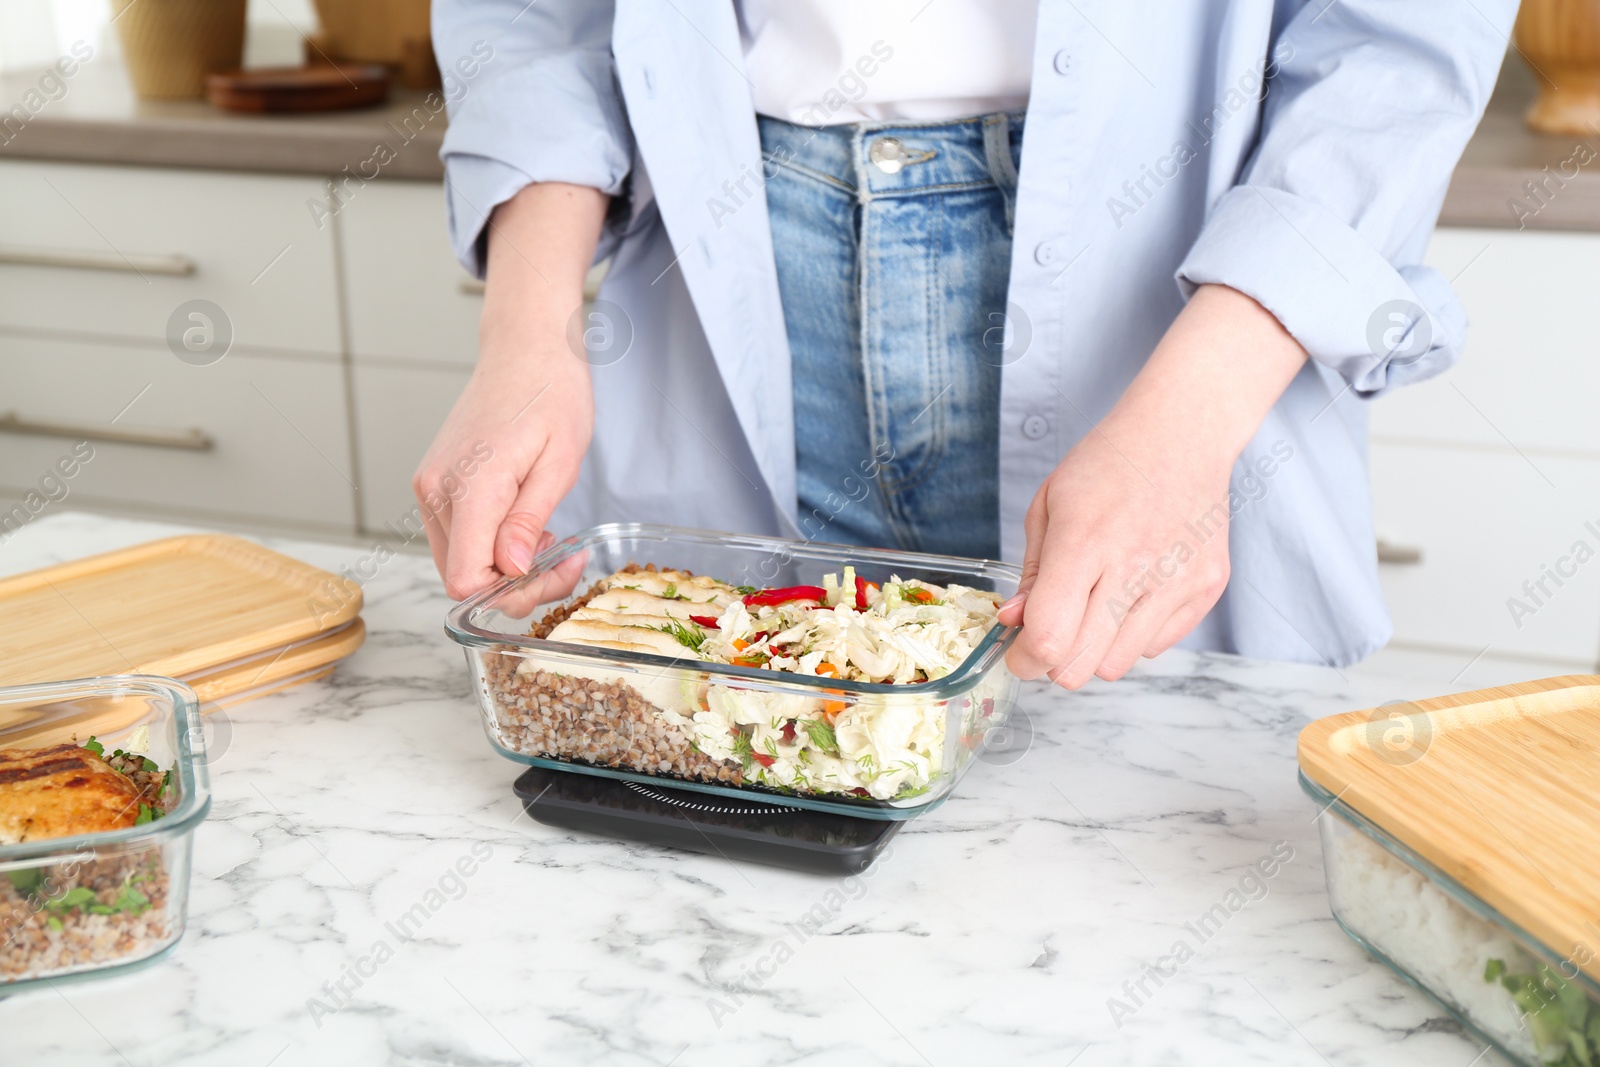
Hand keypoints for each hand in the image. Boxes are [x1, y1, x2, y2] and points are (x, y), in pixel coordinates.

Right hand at [414, 182, 606, 602]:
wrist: (526, 346)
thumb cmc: (551, 392)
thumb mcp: (559, 461)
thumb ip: (528, 520)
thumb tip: (510, 570)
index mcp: (469, 486)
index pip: (467, 580)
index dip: (511, 595)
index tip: (554, 572)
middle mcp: (437, 491)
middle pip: (462, 579)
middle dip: (517, 585)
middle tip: (565, 560)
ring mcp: (431, 487)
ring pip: (459, 563)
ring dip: (506, 568)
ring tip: (548, 536)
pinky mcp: (435, 484)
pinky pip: (458, 538)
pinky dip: (492, 547)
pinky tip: (525, 525)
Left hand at [997, 285, 1307, 687]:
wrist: (1182, 434)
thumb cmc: (1108, 465)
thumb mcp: (1049, 506)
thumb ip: (1030, 573)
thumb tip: (1014, 623)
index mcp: (1085, 541)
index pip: (1048, 637)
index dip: (1024, 657)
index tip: (1018, 651)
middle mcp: (1135, 567)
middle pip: (1080, 666)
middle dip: (1054, 661)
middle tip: (1052, 633)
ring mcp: (1177, 581)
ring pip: (1118, 665)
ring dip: (1095, 649)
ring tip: (1095, 606)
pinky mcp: (1207, 589)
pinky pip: (1156, 647)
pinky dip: (1134, 635)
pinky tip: (1131, 594)